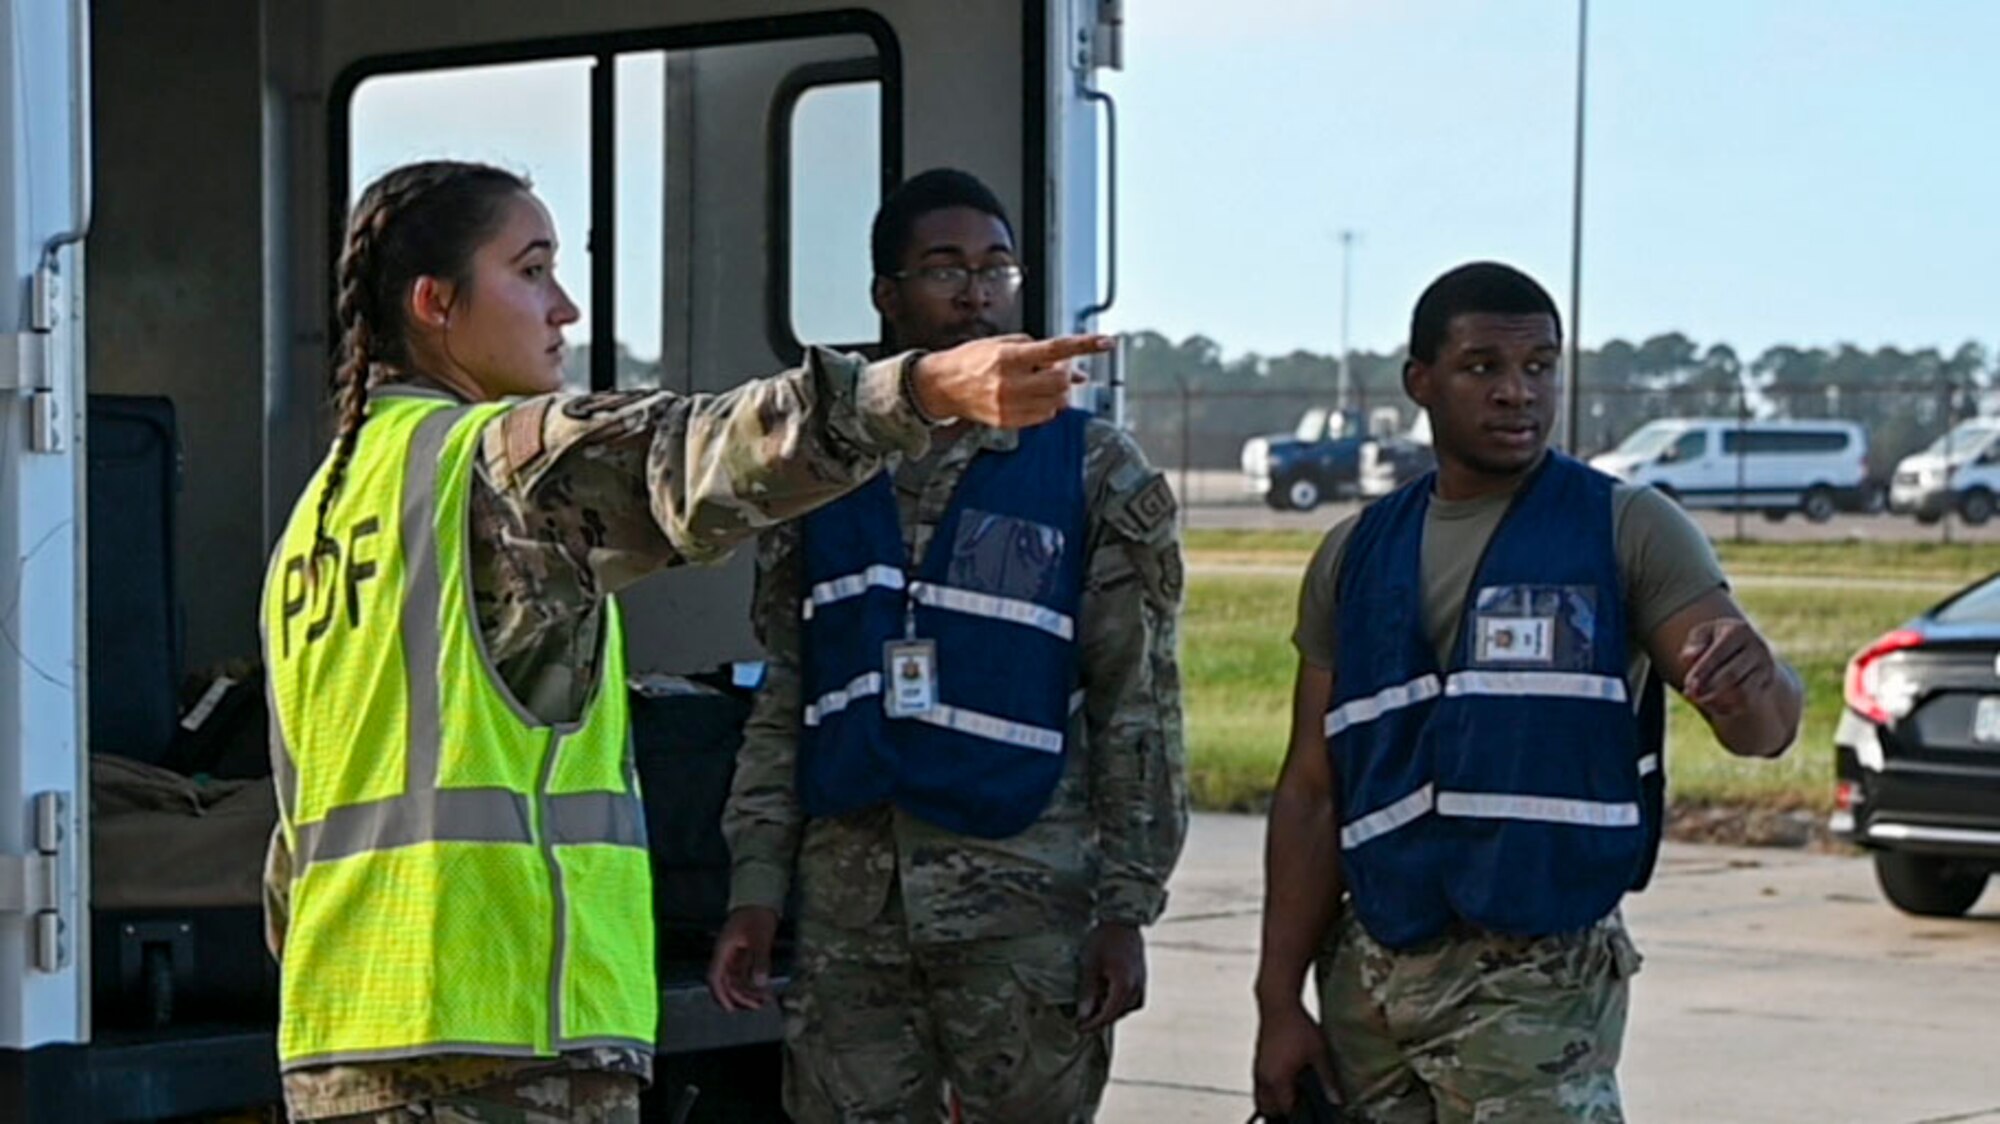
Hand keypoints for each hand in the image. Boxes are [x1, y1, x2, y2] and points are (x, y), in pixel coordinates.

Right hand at [706, 906, 778, 1011]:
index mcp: (723, 950)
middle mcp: (726, 955)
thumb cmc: (756, 915)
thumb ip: (760, 960)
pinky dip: (752, 983)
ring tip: (763, 1001)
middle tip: (756, 1006)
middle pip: (726, 982)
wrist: (760, 899)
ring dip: (747, 992)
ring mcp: (734, 955)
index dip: (720, 994)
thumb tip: (760, 982)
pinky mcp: (744, 955)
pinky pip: (745, 974)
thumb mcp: (760, 938)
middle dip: (739, 996)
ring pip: (736, 980)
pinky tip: (763, 989)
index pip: (715, 977)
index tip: (730, 1008)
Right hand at [909, 334, 1111, 428]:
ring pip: (1056, 402)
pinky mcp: (1009, 422)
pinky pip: (1044, 417)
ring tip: (1040, 382)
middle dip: (1065, 374)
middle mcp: (1010, 383)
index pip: (1056, 349)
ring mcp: (1010, 405)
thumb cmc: (972, 361)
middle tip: (1057, 369)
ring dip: (1058, 391)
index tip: (1106, 342)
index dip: (1085, 345)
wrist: (943, 386)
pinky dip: (1047, 406)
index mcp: (1009, 357)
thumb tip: (1074, 367)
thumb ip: (1039, 352)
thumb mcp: (1003, 344)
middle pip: (1061, 381)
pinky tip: (1033, 396)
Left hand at [1076, 922, 1146, 1032]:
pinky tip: (1106, 992)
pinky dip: (1119, 1001)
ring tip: (1092, 1004)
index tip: (1078, 1027)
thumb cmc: (1104, 940)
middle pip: (1117, 1014)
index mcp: (1124, 986)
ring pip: (1126, 1008)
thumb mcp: (1090, 965)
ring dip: (1110, 1009)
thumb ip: (1087, 993)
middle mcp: (1137, 988)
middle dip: (1100, 1018)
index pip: (1108, 1015)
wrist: (1123, 921)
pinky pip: (1132, 999)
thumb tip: (1083, 1016)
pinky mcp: (1143, 979)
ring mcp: (1142, 984)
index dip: (1092, 1024)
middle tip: (1081, 1018)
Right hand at [1252, 998, 1336, 1115]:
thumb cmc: (1297, 1026)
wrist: (1278, 1004)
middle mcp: (1264, 1077)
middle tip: (1300, 1102)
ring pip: (1261, 1097)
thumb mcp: (1319, 1053)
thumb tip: (1337, 1100)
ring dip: (1274, 1099)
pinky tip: (1286, 1078)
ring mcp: (1258, 1069)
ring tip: (1293, 1091)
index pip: (1285, 1109)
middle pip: (1268, 1108)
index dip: (1299, 1111)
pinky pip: (1259, 1084)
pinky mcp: (1257, 1061)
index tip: (1310, 1106)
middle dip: (1282, 1110)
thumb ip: (1328, 1079)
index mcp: (1278, 1079)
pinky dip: (1270, 1087)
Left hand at [1680, 617, 1776, 718]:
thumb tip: (1689, 657)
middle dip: (1708, 688)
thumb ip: (1694, 645)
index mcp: (1738, 630)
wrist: (1742, 648)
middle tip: (1690, 695)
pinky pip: (1748, 702)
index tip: (1688, 684)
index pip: (1719, 654)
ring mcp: (1765, 666)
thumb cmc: (1714, 641)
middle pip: (1731, 675)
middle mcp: (1757, 647)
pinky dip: (1727, 708)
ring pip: (1743, 692)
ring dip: (1718, 701)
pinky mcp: (1767, 683)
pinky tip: (1712, 706)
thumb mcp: (1702, 636)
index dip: (1702, 671)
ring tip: (1700, 701)